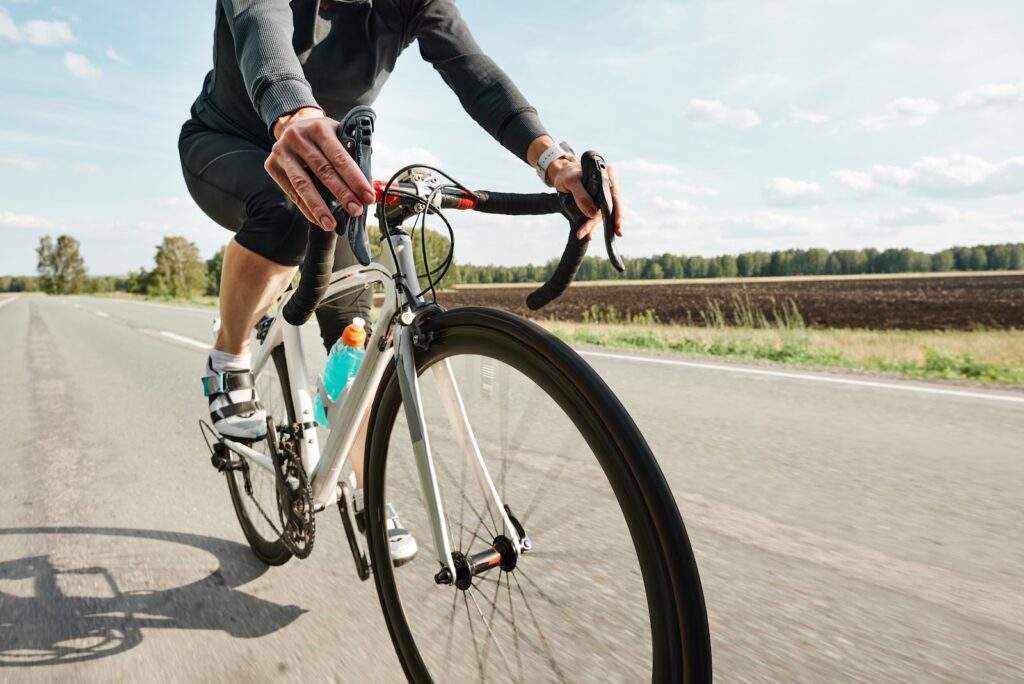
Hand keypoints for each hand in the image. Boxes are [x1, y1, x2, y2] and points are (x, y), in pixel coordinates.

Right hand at [265, 107, 375, 230]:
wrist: (291, 124)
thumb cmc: (319, 134)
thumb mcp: (336, 133)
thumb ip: (350, 153)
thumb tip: (367, 186)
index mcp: (319, 128)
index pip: (340, 158)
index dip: (355, 179)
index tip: (367, 197)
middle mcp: (298, 138)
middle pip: (323, 172)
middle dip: (342, 194)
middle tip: (355, 210)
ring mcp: (282, 152)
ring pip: (303, 184)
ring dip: (319, 207)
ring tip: (331, 223)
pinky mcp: (272, 165)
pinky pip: (292, 192)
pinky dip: (306, 208)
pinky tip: (317, 219)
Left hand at [547, 158, 624, 240]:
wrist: (562, 176)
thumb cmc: (567, 175)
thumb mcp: (571, 182)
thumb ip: (581, 195)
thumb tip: (592, 213)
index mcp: (607, 176)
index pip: (615, 194)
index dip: (619, 210)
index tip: (618, 223)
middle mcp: (607, 186)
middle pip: (612, 206)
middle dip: (612, 222)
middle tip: (617, 234)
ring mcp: (602, 197)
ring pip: (603, 214)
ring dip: (595, 226)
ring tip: (588, 236)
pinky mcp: (596, 205)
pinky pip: (596, 217)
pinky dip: (592, 227)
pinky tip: (589, 235)